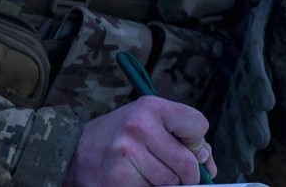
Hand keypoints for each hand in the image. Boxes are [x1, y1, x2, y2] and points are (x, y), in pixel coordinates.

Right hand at [62, 96, 216, 185]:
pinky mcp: (119, 179)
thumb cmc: (122, 138)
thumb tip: (210, 167)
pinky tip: (135, 180)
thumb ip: (184, 140)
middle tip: (172, 171)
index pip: (198, 125)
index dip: (196, 142)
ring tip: (146, 172)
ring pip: (171, 183)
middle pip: (188, 164)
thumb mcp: (150, 124)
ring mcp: (127, 153)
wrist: (75, 152)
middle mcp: (139, 126)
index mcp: (151, 107)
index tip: (184, 146)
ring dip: (166, 185)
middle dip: (187, 174)